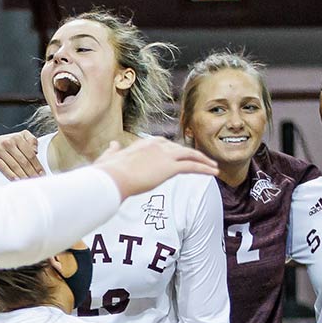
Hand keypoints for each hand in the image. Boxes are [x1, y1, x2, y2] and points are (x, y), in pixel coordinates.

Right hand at [0, 130, 44, 178]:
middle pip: (24, 161)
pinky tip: (17, 180)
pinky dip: (11, 175)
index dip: (37, 165)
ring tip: (29, 182)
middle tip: (37, 181)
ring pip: (15, 165)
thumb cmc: (9, 144)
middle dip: (32, 172)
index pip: (30, 154)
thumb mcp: (20, 138)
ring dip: (23, 175)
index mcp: (17, 137)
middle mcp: (8, 142)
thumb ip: (31, 140)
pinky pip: (3, 168)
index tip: (42, 174)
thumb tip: (36, 151)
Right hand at [95, 136, 218, 195]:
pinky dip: (205, 168)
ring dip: (203, 160)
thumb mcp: (110, 157)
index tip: (181, 156)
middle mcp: (157, 145)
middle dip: (193, 154)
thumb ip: (113, 151)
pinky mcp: (170, 167)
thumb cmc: (108, 172)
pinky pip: (192, 166)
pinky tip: (214, 172)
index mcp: (145, 143)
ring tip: (213, 167)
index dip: (175, 151)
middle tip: (203, 160)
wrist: (112, 178)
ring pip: (190, 155)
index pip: (165, 144)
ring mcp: (165, 155)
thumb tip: (113, 145)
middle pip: (180, 149)